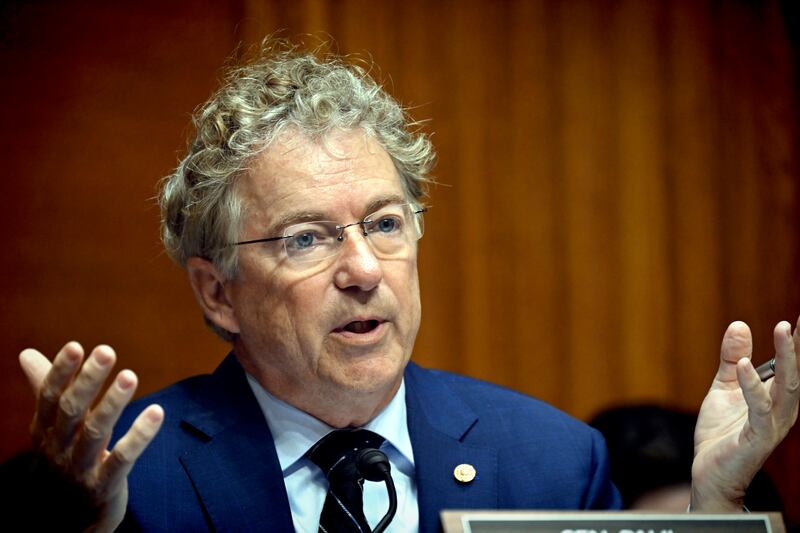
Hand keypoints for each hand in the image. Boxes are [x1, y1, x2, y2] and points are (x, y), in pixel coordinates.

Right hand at [19, 342, 163, 530]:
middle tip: (106, 351)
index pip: (50, 397)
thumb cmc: (63, 461)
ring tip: (130, 375)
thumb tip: (27, 354)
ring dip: (113, 403)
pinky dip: (139, 436)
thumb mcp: (51, 428)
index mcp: (46, 430)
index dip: (60, 372)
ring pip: (96, 432)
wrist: (65, 520)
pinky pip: (122, 459)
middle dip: (87, 381)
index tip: (75, 345)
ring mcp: (80, 468)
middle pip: (71, 411)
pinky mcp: (104, 485)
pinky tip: (156, 412)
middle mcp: (59, 447)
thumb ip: (45, 390)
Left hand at [691, 318, 798, 510]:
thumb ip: (732, 358)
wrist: (710, 473)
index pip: (793, 364)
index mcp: (777, 396)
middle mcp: (782, 409)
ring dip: (787, 358)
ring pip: (786, 387)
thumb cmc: (722, 433)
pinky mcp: (756, 437)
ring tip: (784, 329)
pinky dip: (752, 385)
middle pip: (797, 371)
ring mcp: (772, 423)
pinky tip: (745, 365)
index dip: (798, 339)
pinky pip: (758, 408)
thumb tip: (740, 324)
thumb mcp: (725, 387)